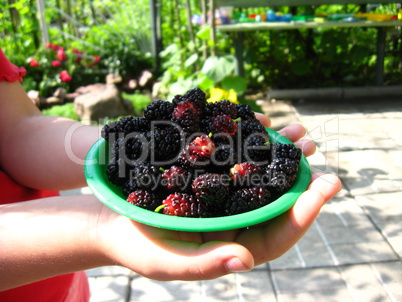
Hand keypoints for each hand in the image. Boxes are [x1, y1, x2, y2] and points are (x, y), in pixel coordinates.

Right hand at [94, 113, 341, 280]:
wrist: (110, 217)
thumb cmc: (134, 243)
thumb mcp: (165, 260)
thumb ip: (205, 263)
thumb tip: (248, 261)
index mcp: (229, 245)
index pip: (276, 235)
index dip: (303, 212)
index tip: (325, 184)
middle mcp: (231, 221)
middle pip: (273, 201)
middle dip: (297, 176)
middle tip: (312, 147)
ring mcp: (220, 196)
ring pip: (257, 176)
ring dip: (277, 153)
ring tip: (295, 130)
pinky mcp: (206, 176)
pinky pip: (233, 158)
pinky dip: (246, 140)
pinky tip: (258, 121)